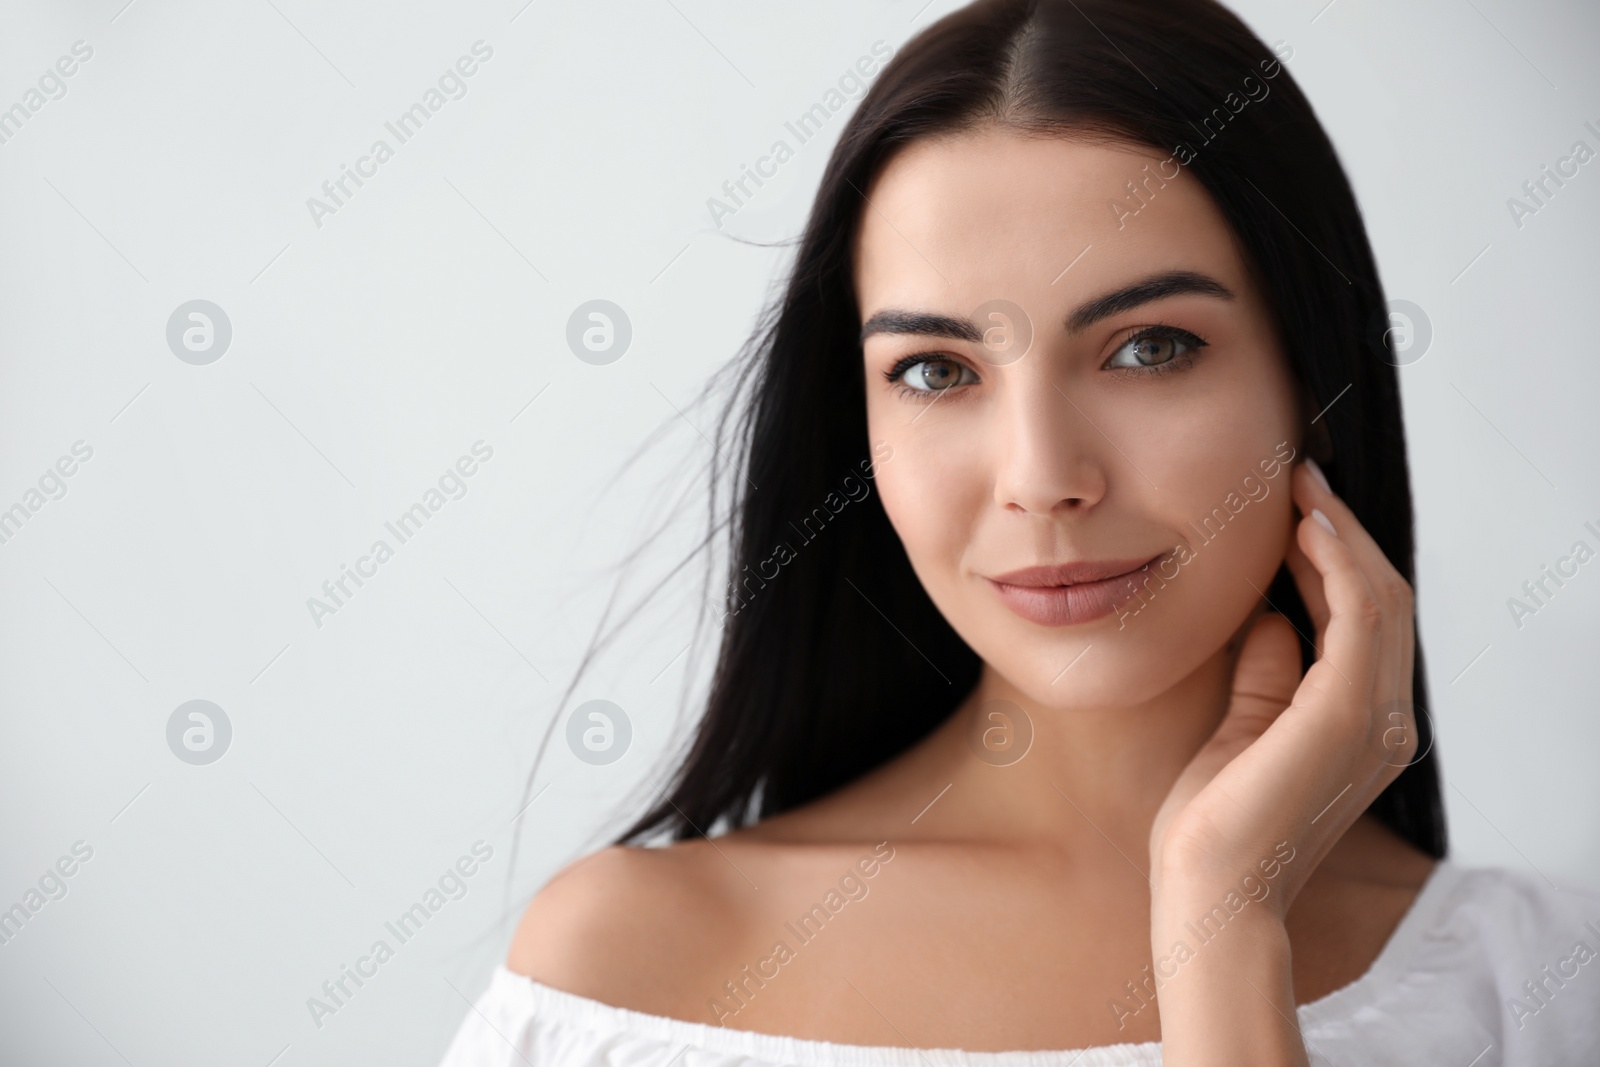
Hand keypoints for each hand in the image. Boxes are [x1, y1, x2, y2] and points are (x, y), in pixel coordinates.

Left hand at [1147, 458, 1416, 914]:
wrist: (1207, 888)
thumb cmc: (1214, 825)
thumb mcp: (1241, 727)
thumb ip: (1266, 674)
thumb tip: (1271, 618)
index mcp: (1362, 727)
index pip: (1363, 623)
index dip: (1334, 560)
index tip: (1293, 512)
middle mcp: (1386, 722)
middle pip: (1382, 601)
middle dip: (1341, 535)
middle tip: (1298, 482)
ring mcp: (1376, 719)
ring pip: (1380, 599)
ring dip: (1340, 537)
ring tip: (1299, 491)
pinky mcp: (1347, 715)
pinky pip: (1360, 618)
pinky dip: (1338, 566)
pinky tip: (1305, 531)